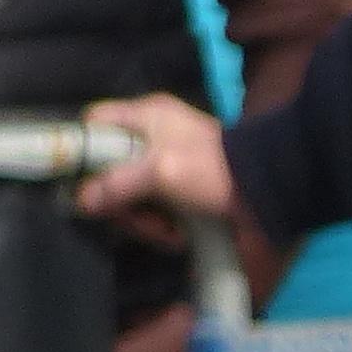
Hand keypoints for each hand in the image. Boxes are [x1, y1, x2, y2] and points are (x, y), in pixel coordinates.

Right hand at [77, 95, 237, 231]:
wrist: (269, 196)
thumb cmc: (212, 169)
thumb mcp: (160, 171)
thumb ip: (115, 185)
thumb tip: (81, 202)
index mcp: (146, 116)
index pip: (94, 122)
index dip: (81, 148)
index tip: (82, 180)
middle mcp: (151, 138)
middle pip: (105, 170)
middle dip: (120, 202)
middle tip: (138, 218)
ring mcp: (164, 168)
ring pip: (126, 196)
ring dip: (143, 221)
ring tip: (168, 231)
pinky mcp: (177, 194)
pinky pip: (150, 210)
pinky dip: (160, 227)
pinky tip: (177, 235)